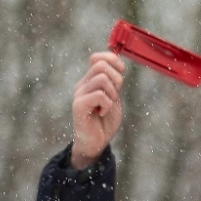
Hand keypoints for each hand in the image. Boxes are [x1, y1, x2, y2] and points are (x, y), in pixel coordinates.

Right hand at [70, 52, 125, 169]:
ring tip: (108, 106)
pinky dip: (107, 105)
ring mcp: (79, 94)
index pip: (96, 58)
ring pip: (102, 79)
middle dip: (116, 78)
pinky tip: (102, 113)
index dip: (112, 59)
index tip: (121, 71)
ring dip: (112, 93)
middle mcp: (82, 85)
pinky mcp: (79, 105)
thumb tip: (118, 65)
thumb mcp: (114, 98)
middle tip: (115, 94)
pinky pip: (100, 95)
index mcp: (90, 81)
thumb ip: (114, 84)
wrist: (96, 143)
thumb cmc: (105, 122)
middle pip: (101, 65)